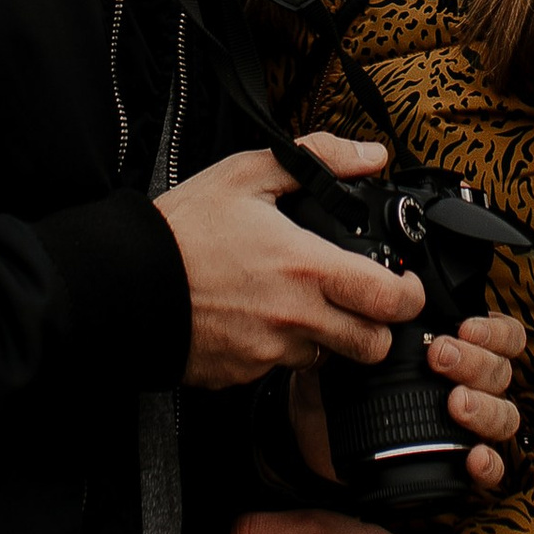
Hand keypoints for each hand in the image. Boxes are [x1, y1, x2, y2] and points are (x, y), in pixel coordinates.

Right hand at [160, 136, 421, 389]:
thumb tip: (370, 156)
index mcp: (307, 268)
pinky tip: (262, 321)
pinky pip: (279, 372)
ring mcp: (268, 354)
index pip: (391, 301)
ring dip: (329, 340)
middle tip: (366, 304)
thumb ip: (319, 159)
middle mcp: (295, 318)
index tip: (404, 284)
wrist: (124, 281)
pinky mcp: (240, 376)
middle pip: (372, 346)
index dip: (410, 295)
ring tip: (306, 307)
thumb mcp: (248, 173)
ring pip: (326, 361)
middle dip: (379, 327)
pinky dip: (282, 352)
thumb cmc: (183, 229)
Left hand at [286, 308, 526, 490]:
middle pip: (501, 372)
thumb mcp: (353, 344)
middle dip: (476, 362)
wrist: (319, 432)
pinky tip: (474, 457)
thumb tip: (375, 295)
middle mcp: (471, 386)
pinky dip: (489, 464)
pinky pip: (493, 468)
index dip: (495, 331)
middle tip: (440, 356)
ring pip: (505, 415)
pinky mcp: (457, 463)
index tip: (465, 328)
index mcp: (459, 350)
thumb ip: (365, 319)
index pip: (504, 336)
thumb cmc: (343, 380)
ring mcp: (468, 426)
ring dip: (486, 407)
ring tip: (456, 403)